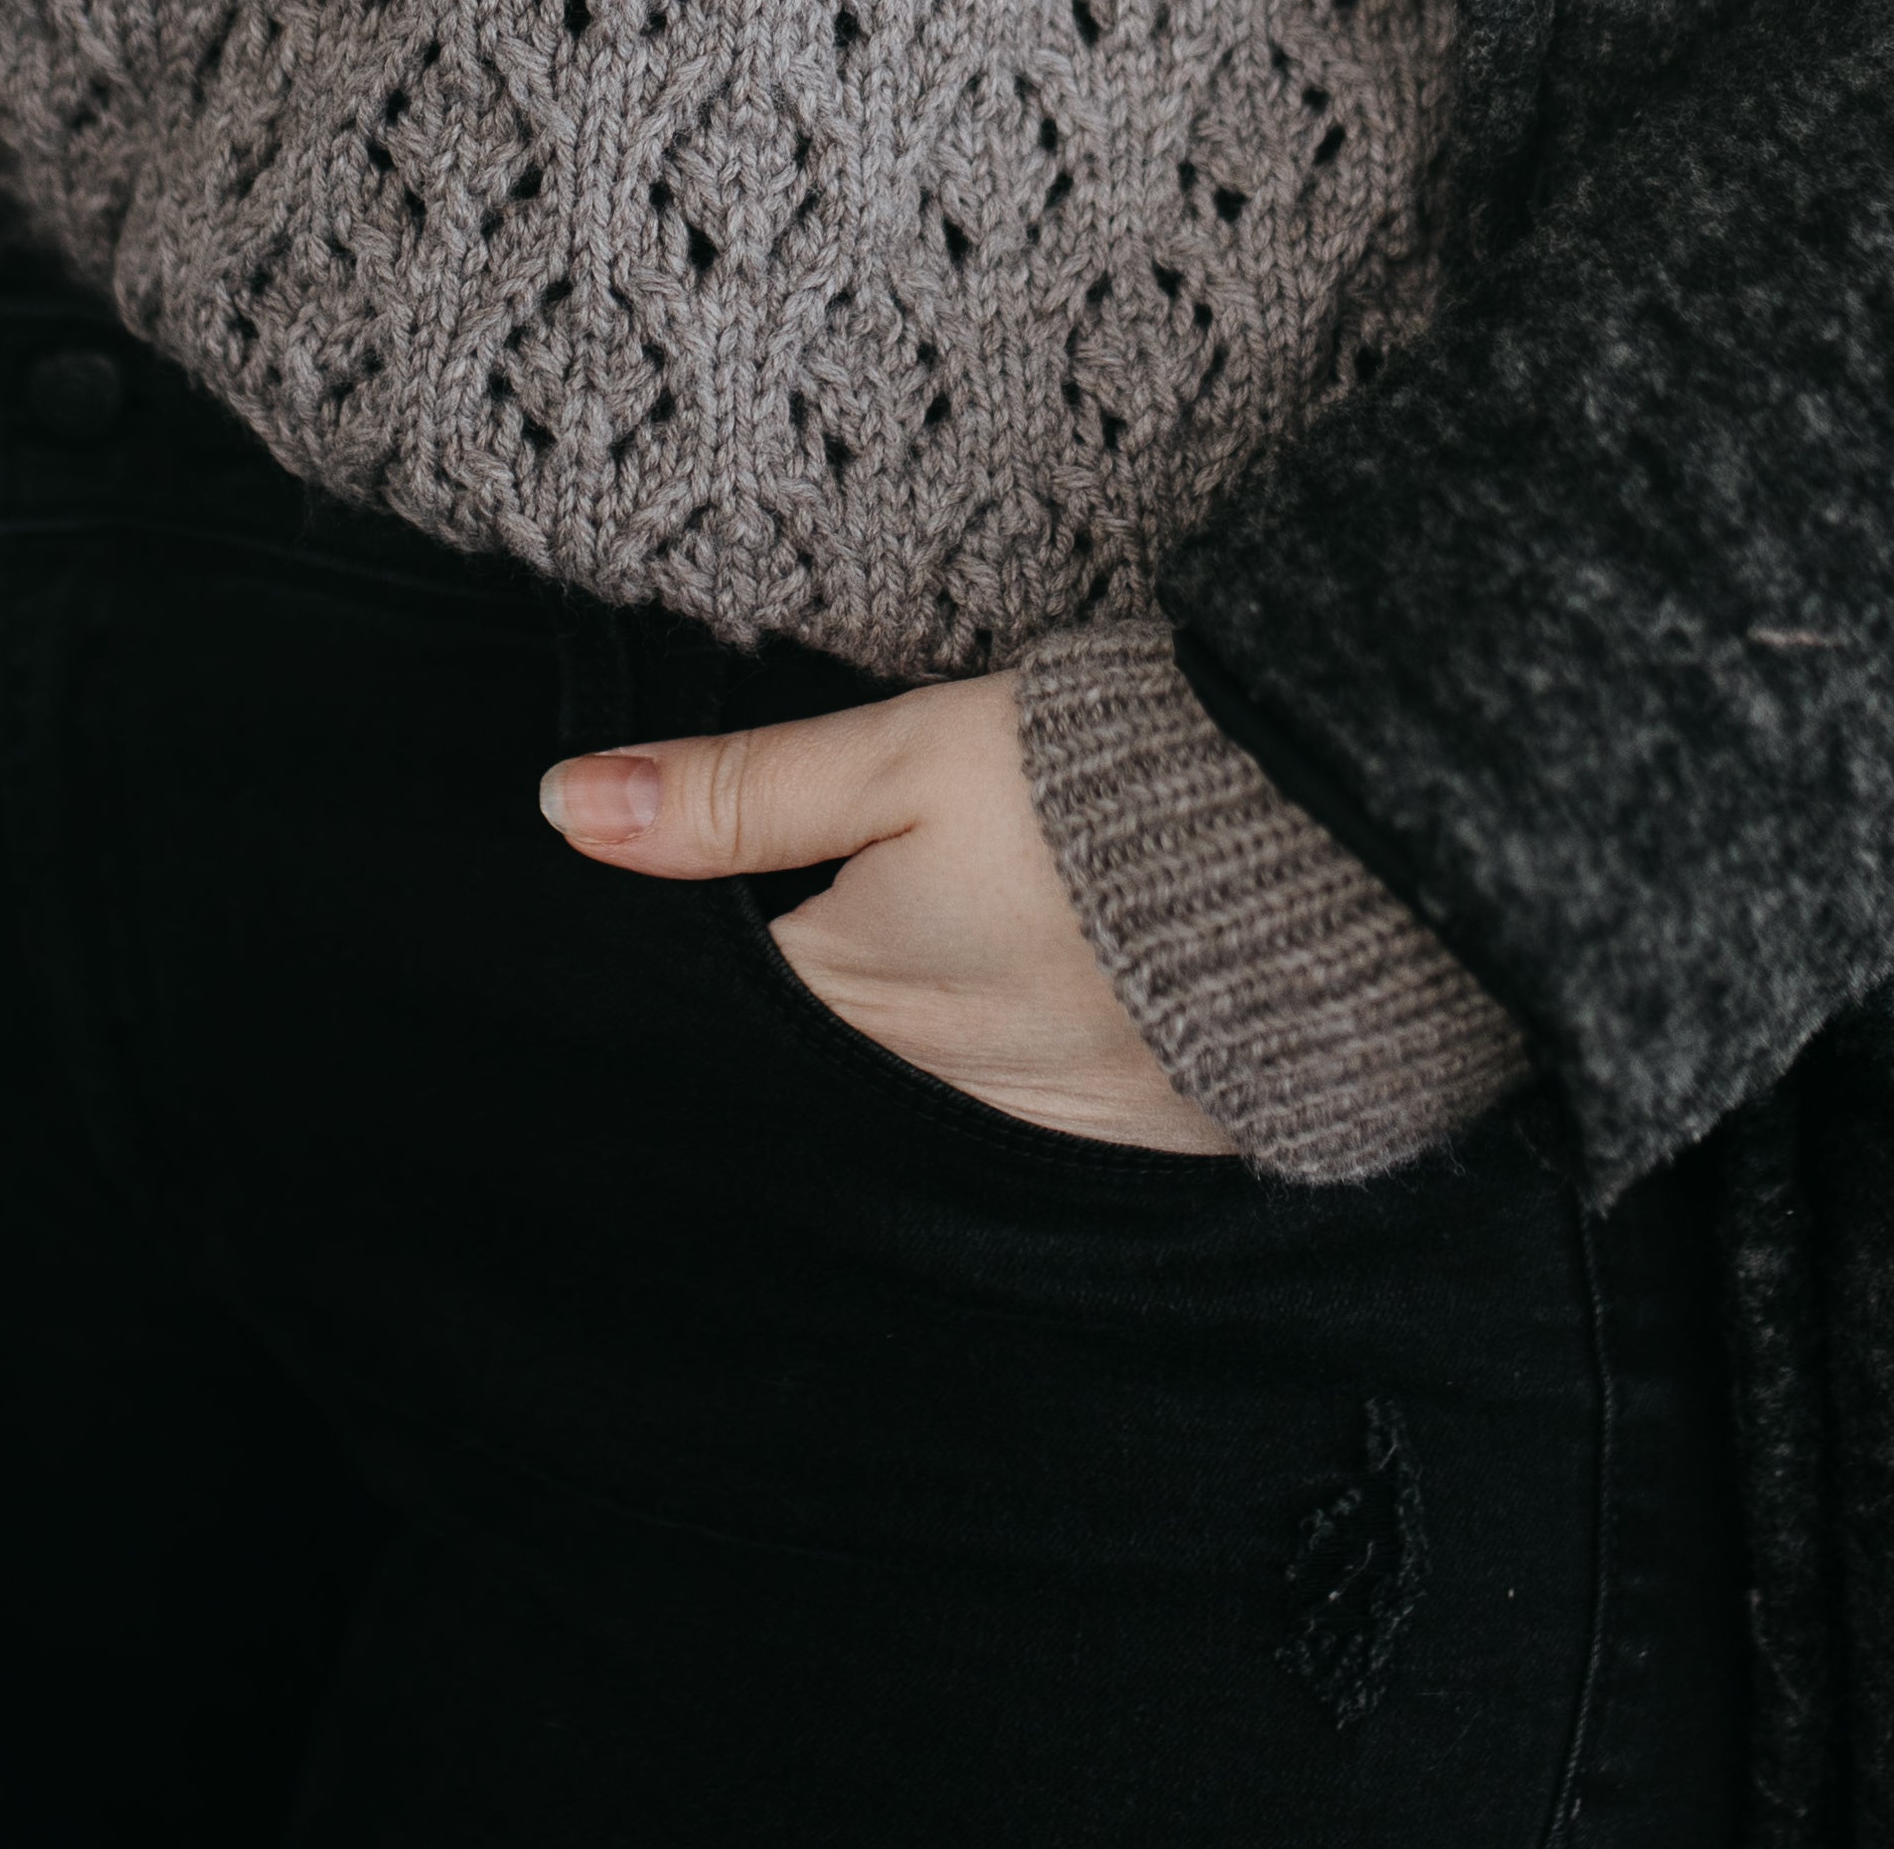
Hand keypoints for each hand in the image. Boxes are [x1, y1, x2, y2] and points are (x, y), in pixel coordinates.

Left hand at [541, 668, 1238, 1154]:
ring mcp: (1034, 1133)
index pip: (723, 1003)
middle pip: (811, 1064)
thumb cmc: (1099, 788)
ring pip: (905, 1102)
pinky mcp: (1126, 1138)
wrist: (1329, 860)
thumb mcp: (904, 756)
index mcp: (852, 1003)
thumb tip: (564, 807)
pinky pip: (1012, 1129)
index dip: (693, 953)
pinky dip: (990, 1077)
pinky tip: (1009, 1012)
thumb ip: (740, 791)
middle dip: (787, 1013)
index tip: (678, 913)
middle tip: (803, 933)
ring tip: (912, 967)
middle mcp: (925, 1099)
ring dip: (888, 1053)